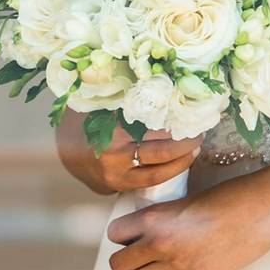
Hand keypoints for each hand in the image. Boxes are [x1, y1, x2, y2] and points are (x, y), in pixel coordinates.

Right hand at [56, 110, 202, 194]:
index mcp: (109, 127)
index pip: (150, 125)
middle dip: (184, 143)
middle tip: (200, 133)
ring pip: (158, 171)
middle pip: (159, 151)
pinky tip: (183, 162)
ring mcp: (116, 174)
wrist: (69, 153)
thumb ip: (124, 98)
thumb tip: (159, 83)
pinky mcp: (120, 186)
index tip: (191, 113)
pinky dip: (170, 172)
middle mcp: (112, 153)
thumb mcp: (102, 104)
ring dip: (182, 161)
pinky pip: (151, 181)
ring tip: (196, 148)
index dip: (174, 121)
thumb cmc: (89, 122)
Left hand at [106, 181, 269, 269]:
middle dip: (122, 264)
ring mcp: (175, 265)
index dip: (120, 236)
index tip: (128, 239)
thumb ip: (169, 216)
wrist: (259, 212)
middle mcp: (158, 243)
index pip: (116, 232)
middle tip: (132, 262)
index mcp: (155, 217)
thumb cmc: (230, 198)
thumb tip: (163, 228)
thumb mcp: (188, 199)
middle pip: (119, 262)